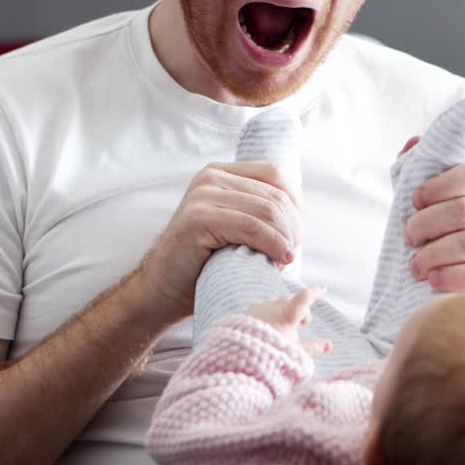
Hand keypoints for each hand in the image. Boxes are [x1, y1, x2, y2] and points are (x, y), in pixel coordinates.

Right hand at [139, 161, 301, 316]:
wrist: (163, 290)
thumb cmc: (205, 264)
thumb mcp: (237, 228)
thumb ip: (260, 211)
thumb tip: (301, 205)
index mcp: (221, 173)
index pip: (276, 174)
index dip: (295, 204)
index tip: (294, 234)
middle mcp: (210, 177)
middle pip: (275, 194)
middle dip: (293, 227)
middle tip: (292, 254)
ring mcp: (202, 195)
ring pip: (266, 210)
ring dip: (285, 238)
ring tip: (285, 260)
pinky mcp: (198, 217)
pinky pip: (251, 227)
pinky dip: (272, 244)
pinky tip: (279, 260)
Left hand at [246, 285, 332, 356]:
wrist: (236, 358)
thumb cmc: (269, 356)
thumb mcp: (294, 354)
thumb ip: (312, 348)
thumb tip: (329, 344)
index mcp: (286, 315)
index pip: (304, 298)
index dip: (315, 292)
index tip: (323, 288)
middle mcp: (272, 308)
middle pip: (290, 299)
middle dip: (300, 306)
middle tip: (306, 321)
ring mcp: (257, 310)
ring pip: (275, 302)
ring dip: (284, 308)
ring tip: (287, 323)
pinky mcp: (245, 315)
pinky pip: (261, 307)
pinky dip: (269, 312)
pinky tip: (268, 323)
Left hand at [402, 142, 464, 292]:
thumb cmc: (458, 232)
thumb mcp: (444, 198)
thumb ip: (428, 168)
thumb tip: (414, 143)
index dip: (440, 186)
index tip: (414, 200)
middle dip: (428, 224)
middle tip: (409, 235)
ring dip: (435, 254)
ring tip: (415, 264)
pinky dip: (455, 277)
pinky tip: (434, 279)